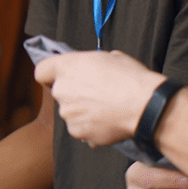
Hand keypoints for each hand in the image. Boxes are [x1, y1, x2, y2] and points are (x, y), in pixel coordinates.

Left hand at [34, 50, 163, 145]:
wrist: (145, 106)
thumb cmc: (131, 78)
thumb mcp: (111, 57)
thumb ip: (91, 64)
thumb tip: (92, 70)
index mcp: (67, 66)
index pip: (42, 70)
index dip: (51, 74)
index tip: (62, 77)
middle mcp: (61, 89)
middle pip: (59, 92)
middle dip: (73, 93)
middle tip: (96, 94)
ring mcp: (67, 112)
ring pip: (70, 111)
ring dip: (82, 111)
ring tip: (106, 109)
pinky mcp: (76, 130)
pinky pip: (79, 128)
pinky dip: (90, 126)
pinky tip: (107, 121)